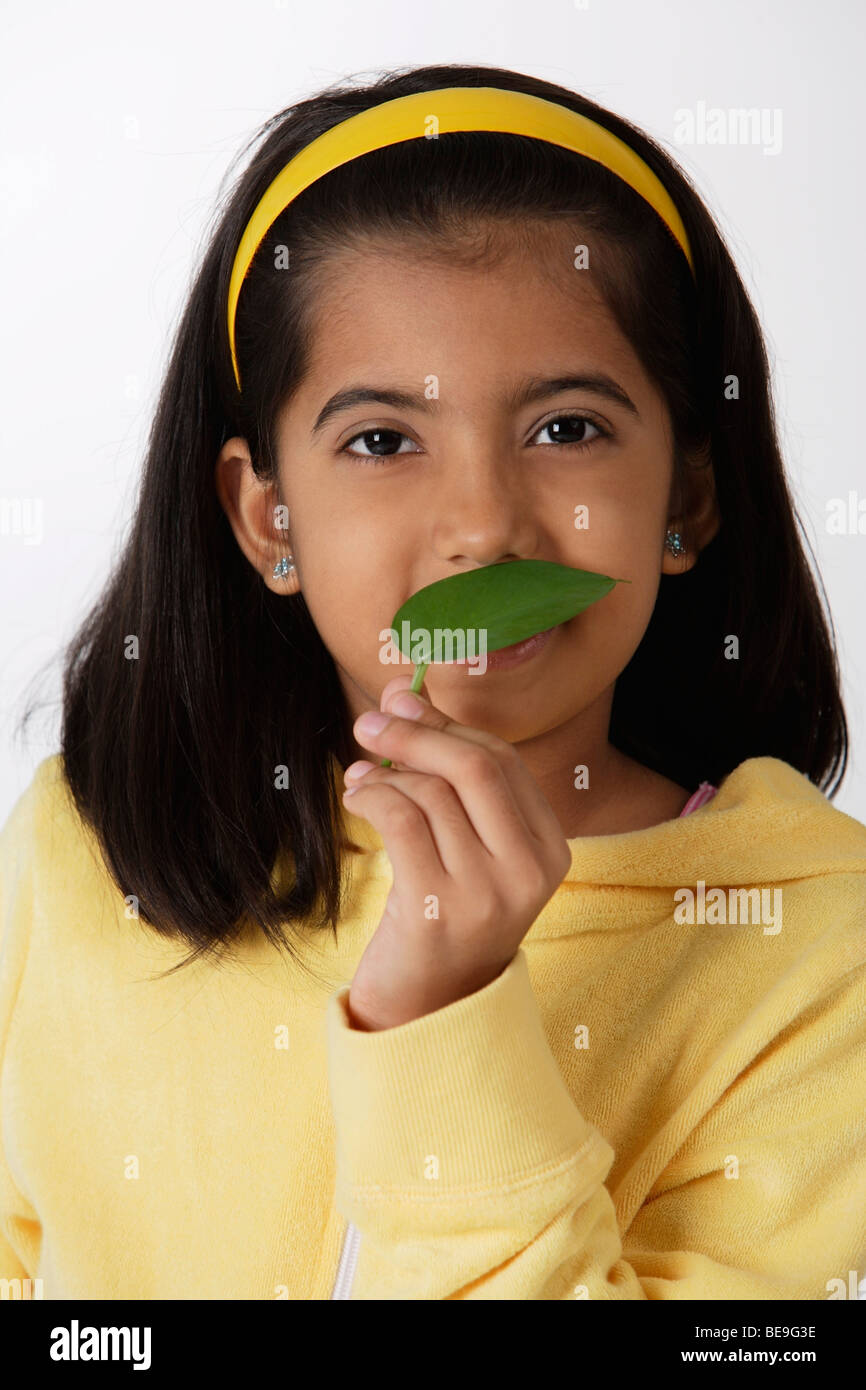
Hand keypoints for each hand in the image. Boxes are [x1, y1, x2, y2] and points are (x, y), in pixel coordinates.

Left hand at [341, 674, 571, 1030]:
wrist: (426, 1011)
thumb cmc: (443, 917)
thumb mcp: (467, 850)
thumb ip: (448, 778)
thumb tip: (404, 692)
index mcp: (549, 850)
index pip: (503, 761)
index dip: (447, 723)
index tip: (402, 700)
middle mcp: (529, 870)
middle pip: (475, 766)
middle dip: (415, 732)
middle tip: (369, 720)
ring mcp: (487, 893)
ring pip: (432, 793)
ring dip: (384, 772)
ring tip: (358, 777)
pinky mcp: (438, 910)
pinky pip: (402, 821)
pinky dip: (372, 796)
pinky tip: (356, 798)